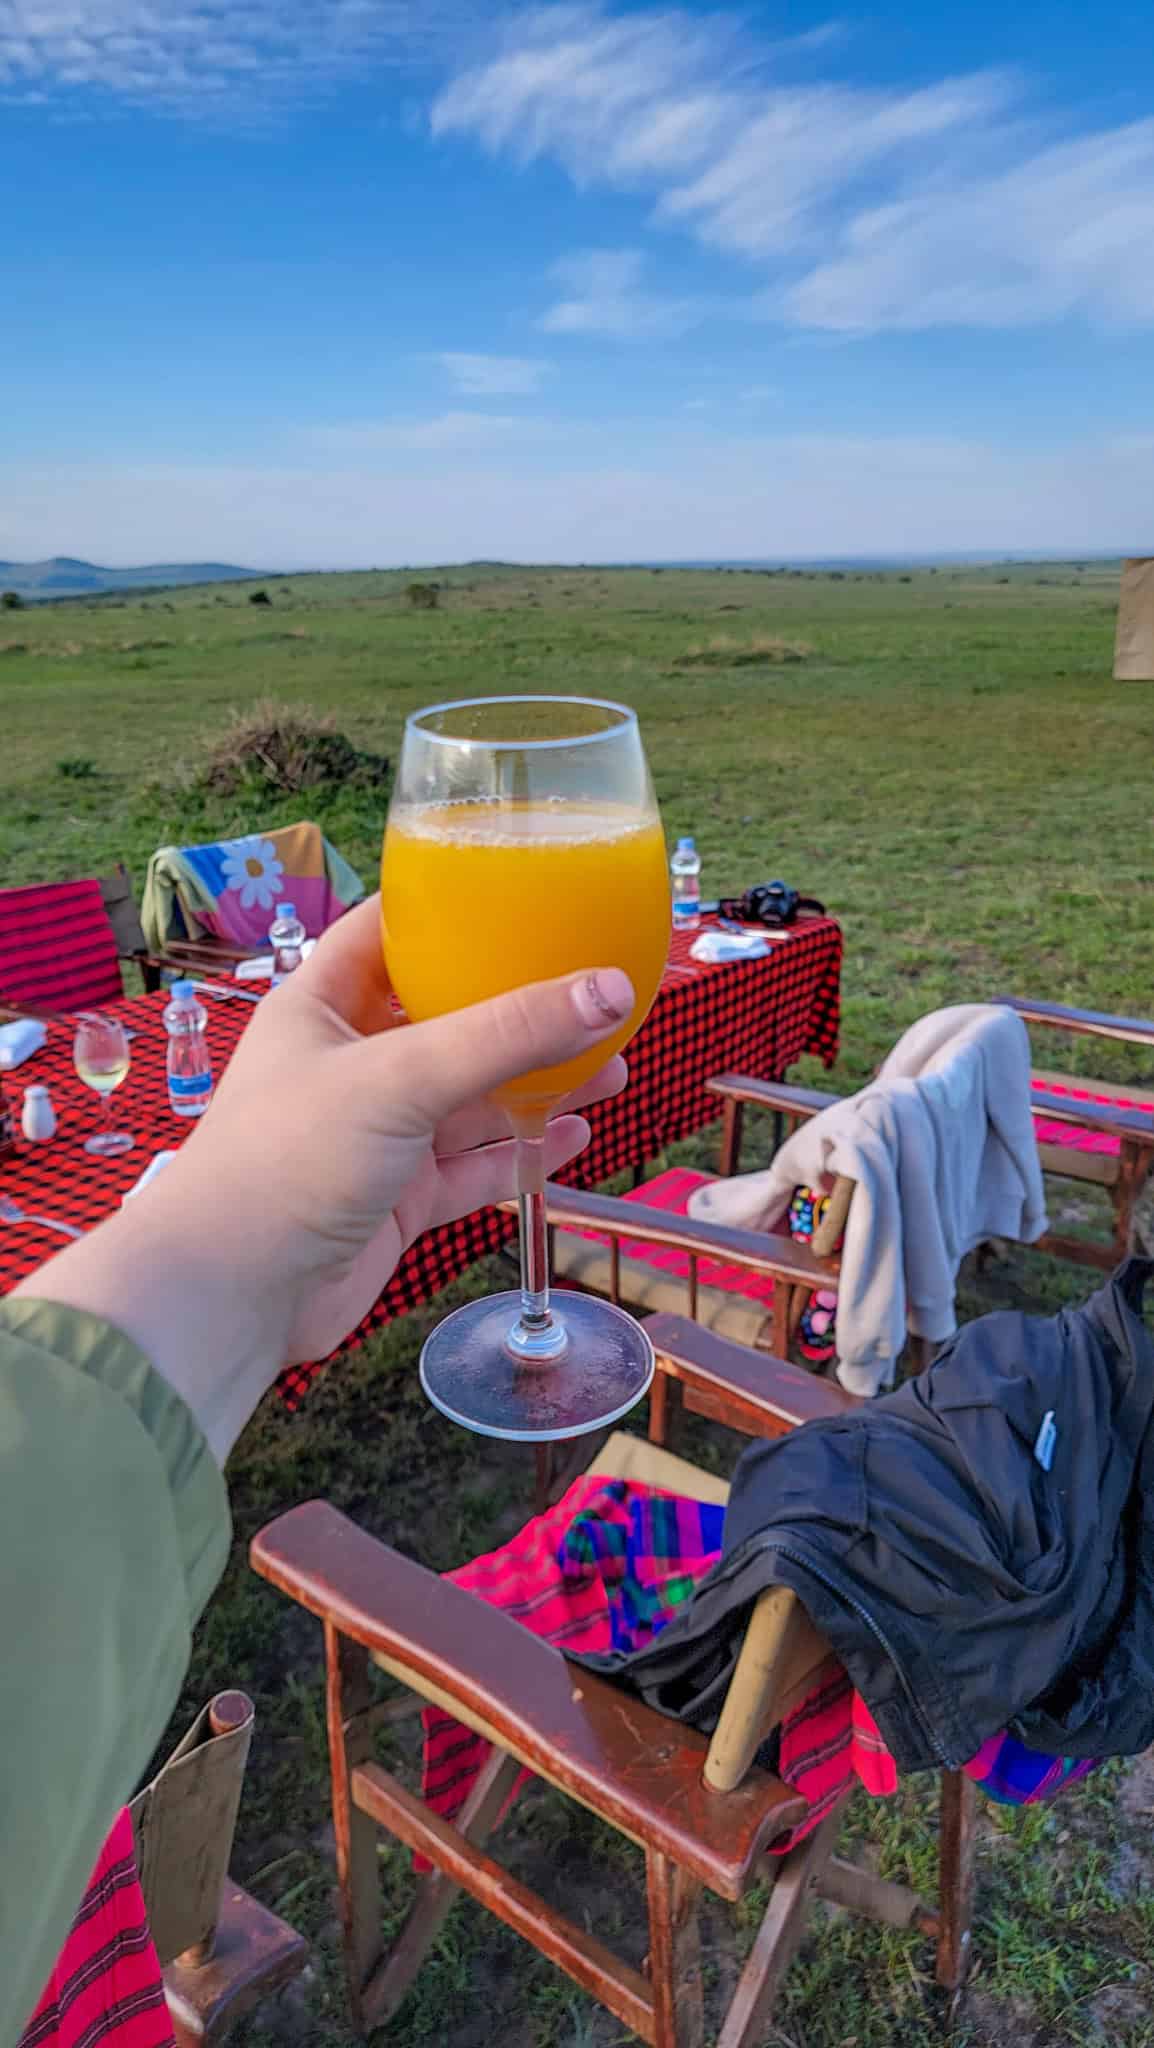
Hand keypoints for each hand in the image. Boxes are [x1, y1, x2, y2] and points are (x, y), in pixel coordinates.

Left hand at [174, 896, 631, 1364]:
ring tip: (613, 1065)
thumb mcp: (401, 1077)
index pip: (388, 933)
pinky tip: (575, 1135)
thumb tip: (610, 989)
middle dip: (520, 1009)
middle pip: (448, 1018)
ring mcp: (376, 1135)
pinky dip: (523, 1153)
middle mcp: (349, 1064)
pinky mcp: (397, 1199)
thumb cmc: (286, 1161)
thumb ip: (507, 1035)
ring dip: (537, 1084)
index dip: (447, 909)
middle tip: (593, 990)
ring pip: (471, 1097)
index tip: (520, 890)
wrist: (231, 1295)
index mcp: (322, 1006)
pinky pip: (473, 1166)